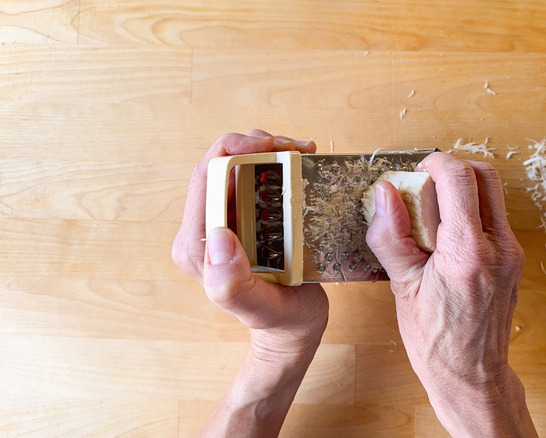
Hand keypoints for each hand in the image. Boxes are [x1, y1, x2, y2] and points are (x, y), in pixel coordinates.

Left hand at [172, 130, 328, 436]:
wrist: (291, 331)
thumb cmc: (279, 322)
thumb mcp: (260, 308)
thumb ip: (232, 283)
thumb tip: (219, 238)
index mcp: (197, 245)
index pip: (207, 176)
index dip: (236, 149)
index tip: (275, 145)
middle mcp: (204, 229)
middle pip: (220, 164)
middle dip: (255, 144)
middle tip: (295, 146)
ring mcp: (224, 223)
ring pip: (236, 167)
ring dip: (267, 151)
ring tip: (300, 151)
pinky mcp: (242, 221)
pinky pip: (251, 180)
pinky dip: (275, 165)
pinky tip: (298, 164)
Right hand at [366, 152, 536, 436]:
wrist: (473, 376)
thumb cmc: (435, 341)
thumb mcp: (402, 287)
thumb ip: (391, 235)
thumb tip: (384, 193)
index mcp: (467, 252)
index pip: (459, 178)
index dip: (434, 164)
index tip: (413, 176)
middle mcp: (498, 246)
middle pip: (485, 174)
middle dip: (451, 171)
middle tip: (423, 190)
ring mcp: (512, 252)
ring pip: (493, 193)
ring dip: (463, 190)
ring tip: (433, 216)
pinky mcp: (514, 259)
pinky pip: (495, 217)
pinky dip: (471, 212)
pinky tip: (446, 238)